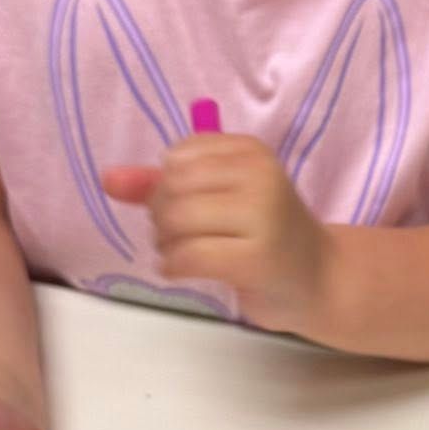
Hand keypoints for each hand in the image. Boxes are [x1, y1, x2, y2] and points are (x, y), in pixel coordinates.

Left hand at [103, 134, 329, 331]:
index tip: (186, 208)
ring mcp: (262, 217)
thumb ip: (160, 185)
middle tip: (179, 237)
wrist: (320, 278)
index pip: (176, 158)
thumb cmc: (265, 235)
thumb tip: (107, 179)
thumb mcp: (218, 198)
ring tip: (181, 253)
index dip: (164, 186)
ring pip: (177, 222)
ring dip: (165, 244)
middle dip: (161, 218)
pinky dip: (173, 267)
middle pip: (172, 189)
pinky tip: (181, 270)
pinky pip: (188, 256)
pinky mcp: (256, 259)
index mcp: (251, 151)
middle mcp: (259, 176)